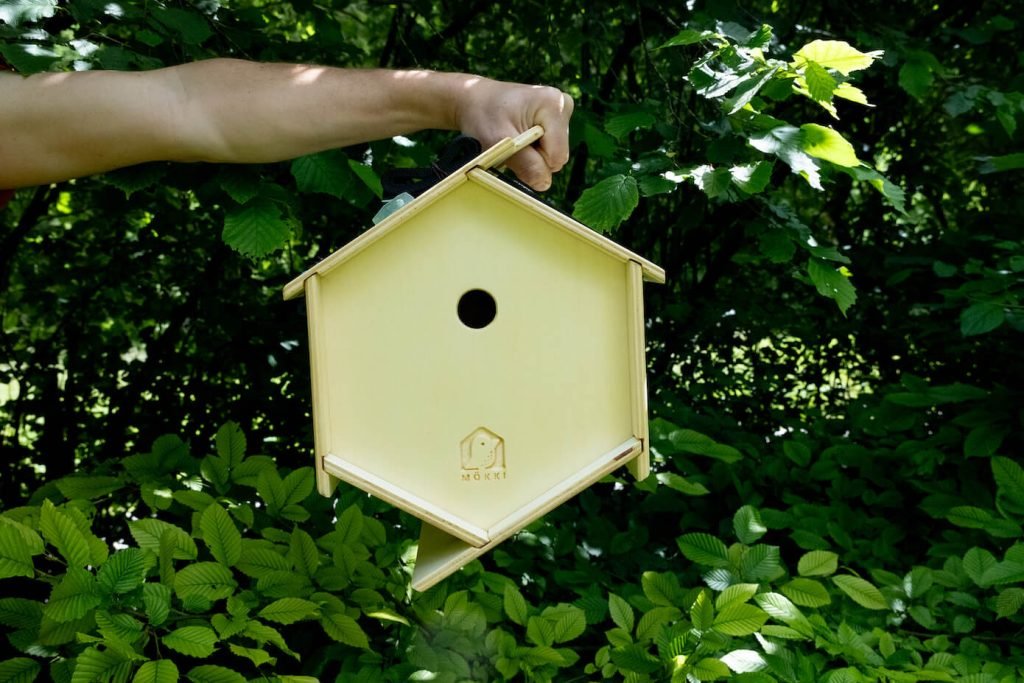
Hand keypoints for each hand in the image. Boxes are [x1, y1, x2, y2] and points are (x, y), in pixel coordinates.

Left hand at [452, 77, 573, 190]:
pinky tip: (519, 136)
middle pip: (557, 156)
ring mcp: (561, 111)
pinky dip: (533, 149)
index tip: (513, 147)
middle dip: (533, 157)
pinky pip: (550, 148)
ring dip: (531, 153)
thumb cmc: (484, 115)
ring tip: (513, 136)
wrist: (474, 100)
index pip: (557, 156)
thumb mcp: (499, 141)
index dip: (535, 161)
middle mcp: (563, 105)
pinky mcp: (556, 119)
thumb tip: (544, 184)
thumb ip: (525, 164)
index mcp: (554, 105)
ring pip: (553, 154)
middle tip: (511, 142)